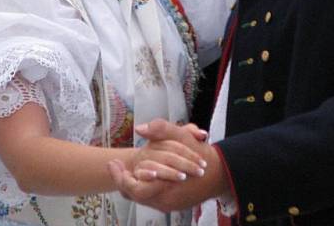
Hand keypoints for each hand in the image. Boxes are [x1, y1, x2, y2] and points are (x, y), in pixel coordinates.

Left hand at [108, 119, 225, 211]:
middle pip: (133, 195)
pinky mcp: (173, 205)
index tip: (112, 162)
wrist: (221, 174)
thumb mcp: (183, 136)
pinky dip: (145, 187)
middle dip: (123, 180)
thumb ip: (161, 129)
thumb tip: (140, 128)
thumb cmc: (201, 155)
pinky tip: (143, 175)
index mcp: (164, 187)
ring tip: (126, 169)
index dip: (120, 177)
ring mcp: (168, 205)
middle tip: (115, 165)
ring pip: (142, 198)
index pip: (132, 189)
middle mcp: (164, 201)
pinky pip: (152, 198)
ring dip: (133, 184)